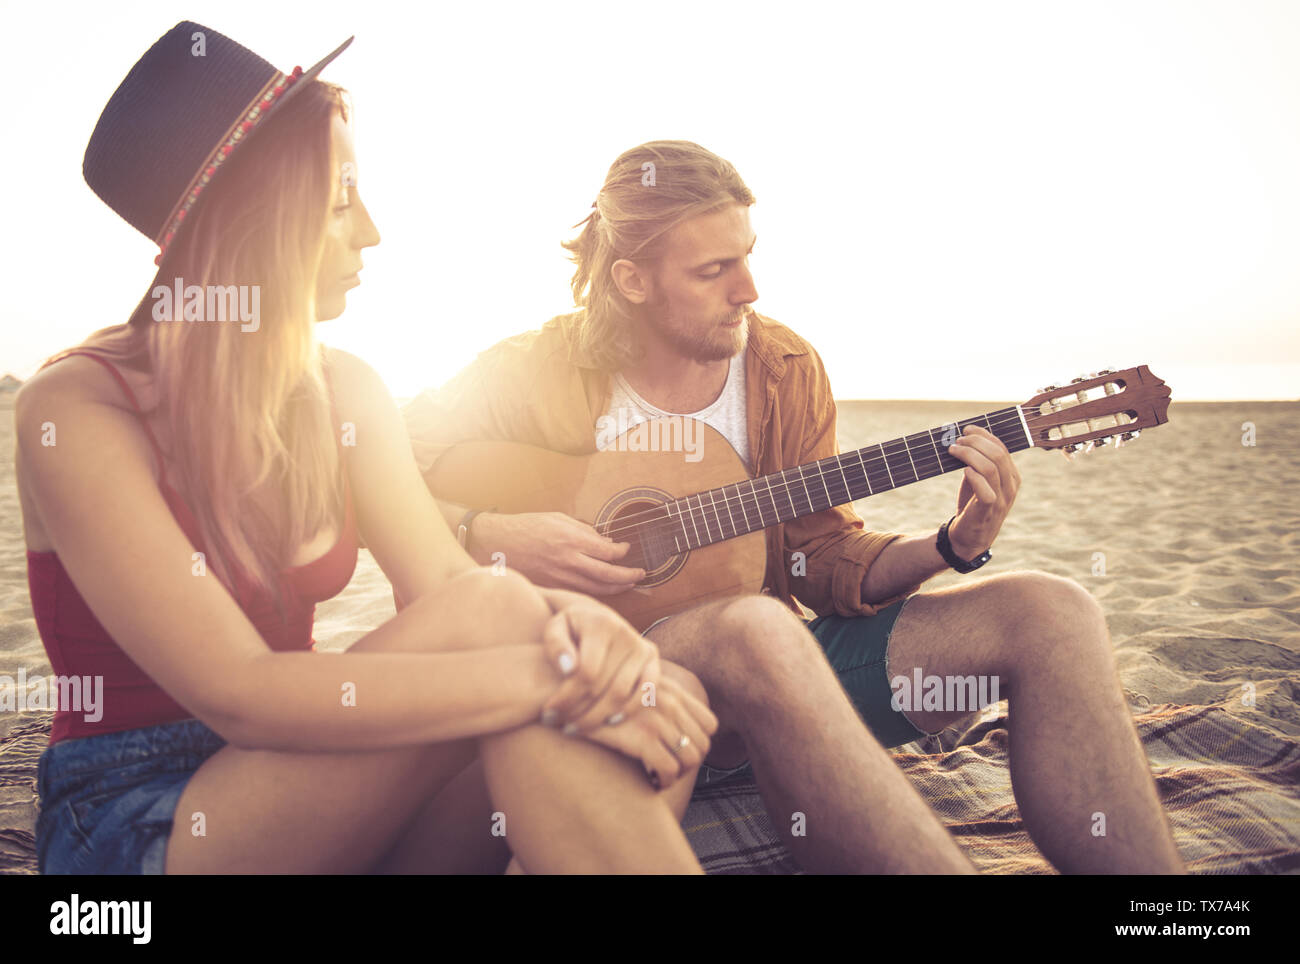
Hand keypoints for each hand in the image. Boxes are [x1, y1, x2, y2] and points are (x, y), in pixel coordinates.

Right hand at [471, 511, 645, 594]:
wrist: (496, 543)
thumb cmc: (526, 527)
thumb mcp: (558, 519)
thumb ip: (584, 531)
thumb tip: (606, 543)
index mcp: (571, 540)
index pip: (608, 552)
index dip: (623, 553)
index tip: (627, 550)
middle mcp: (568, 561)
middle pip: (608, 575)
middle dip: (629, 576)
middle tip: (641, 574)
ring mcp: (560, 578)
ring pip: (597, 588)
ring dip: (616, 588)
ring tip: (627, 584)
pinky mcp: (552, 587)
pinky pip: (580, 593)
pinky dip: (596, 592)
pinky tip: (603, 589)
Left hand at [536, 588, 660, 732]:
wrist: (596, 619)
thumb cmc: (570, 630)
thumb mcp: (555, 629)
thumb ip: (556, 645)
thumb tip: (567, 668)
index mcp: (601, 624)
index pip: (585, 672)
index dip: (566, 698)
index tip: (548, 714)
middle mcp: (626, 634)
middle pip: (602, 686)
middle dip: (578, 712)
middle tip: (560, 726)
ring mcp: (643, 648)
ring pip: (622, 694)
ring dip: (598, 717)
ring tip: (576, 728)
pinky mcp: (653, 660)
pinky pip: (646, 692)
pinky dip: (628, 710)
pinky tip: (608, 722)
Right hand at [579, 669, 717, 790]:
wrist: (571, 691)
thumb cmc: (599, 694)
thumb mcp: (635, 686)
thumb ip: (659, 699)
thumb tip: (675, 727)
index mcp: (673, 691)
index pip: (710, 724)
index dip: (699, 743)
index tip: (680, 752)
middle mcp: (671, 703)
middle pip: (702, 746)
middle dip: (688, 764)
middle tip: (668, 770)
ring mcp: (659, 720)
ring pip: (691, 760)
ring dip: (677, 775)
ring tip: (659, 778)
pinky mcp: (643, 738)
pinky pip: (669, 770)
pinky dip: (663, 782)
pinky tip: (650, 783)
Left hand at [945, 424, 1020, 558]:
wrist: (968, 538)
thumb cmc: (972, 505)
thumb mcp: (978, 480)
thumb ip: (976, 463)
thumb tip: (963, 439)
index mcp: (1012, 476)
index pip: (1002, 448)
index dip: (984, 435)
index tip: (966, 429)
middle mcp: (1010, 486)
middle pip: (998, 454)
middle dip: (975, 443)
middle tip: (957, 441)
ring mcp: (1002, 499)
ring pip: (991, 469)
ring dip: (969, 455)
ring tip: (953, 451)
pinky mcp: (989, 511)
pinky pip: (986, 491)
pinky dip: (974, 477)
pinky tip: (964, 471)